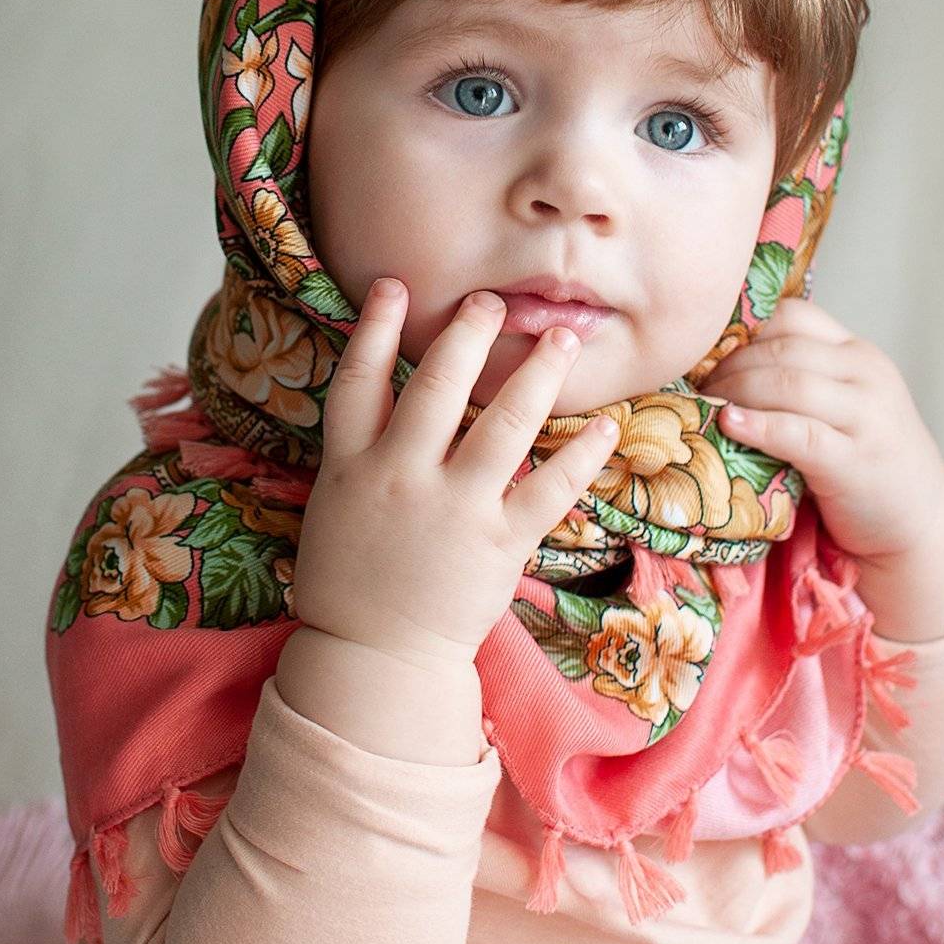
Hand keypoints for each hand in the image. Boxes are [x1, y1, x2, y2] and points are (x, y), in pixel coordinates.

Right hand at [290, 278, 620, 669]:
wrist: (375, 659)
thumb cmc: (353, 579)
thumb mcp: (336, 503)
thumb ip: (364, 446)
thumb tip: (385, 383)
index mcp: (351, 466)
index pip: (359, 382)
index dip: (378, 328)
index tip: (396, 284)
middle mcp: (401, 478)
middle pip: (436, 387)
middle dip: (468, 336)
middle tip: (494, 300)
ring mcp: (453, 510)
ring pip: (501, 425)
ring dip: (536, 375)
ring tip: (562, 338)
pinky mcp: (498, 543)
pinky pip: (549, 488)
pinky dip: (582, 454)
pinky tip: (607, 424)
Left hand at [701, 297, 943, 567]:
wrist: (920, 521)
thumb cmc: (864, 461)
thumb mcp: (842, 403)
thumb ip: (800, 378)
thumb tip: (718, 363)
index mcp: (858, 353)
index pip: (793, 316)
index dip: (743, 330)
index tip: (707, 352)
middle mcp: (867, 374)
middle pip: (781, 350)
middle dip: (728, 364)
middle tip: (694, 385)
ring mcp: (866, 416)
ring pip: (787, 384)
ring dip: (735, 391)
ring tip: (704, 405)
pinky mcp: (856, 460)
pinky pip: (800, 433)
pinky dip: (759, 426)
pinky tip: (729, 424)